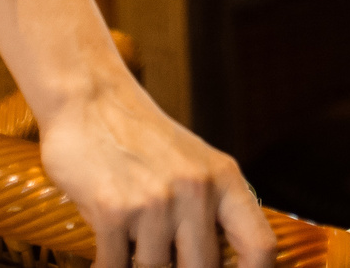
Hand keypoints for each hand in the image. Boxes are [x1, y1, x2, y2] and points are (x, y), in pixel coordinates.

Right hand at [36, 65, 272, 267]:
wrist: (89, 99)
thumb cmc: (142, 139)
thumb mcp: (195, 164)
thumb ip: (213, 210)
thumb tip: (224, 262)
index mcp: (224, 179)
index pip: (260, 247)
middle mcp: (195, 190)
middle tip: (162, 251)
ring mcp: (155, 201)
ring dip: (137, 259)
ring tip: (129, 229)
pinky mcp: (114, 210)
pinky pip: (114, 267)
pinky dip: (106, 265)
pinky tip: (106, 248)